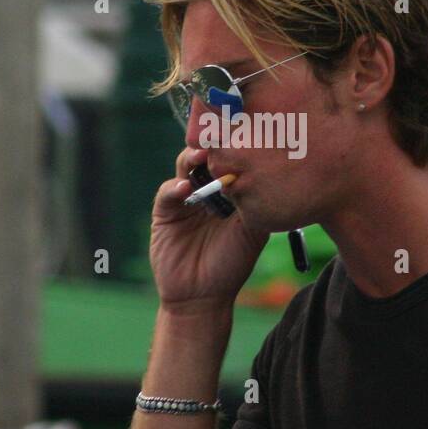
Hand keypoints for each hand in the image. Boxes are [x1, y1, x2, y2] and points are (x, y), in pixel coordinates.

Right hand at [149, 146, 270, 312]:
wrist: (203, 296)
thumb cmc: (232, 264)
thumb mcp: (252, 232)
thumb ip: (254, 202)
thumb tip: (263, 172)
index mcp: (228, 191)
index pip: (229, 160)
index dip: (233, 145)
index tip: (243, 131)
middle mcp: (206, 190)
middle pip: (206, 157)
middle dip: (211, 144)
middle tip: (219, 135)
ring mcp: (184, 199)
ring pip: (184, 168)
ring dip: (191, 159)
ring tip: (201, 155)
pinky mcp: (165, 212)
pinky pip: (167, 193)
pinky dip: (174, 188)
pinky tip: (184, 189)